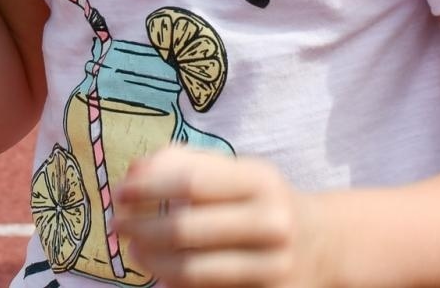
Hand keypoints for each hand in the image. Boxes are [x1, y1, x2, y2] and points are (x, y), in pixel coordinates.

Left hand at [116, 147, 331, 287]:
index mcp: (261, 181)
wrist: (322, 245)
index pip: (190, 182)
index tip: (119, 192)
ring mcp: (273, 267)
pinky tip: (162, 272)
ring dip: (150, 262)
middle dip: (140, 228)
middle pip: (185, 229)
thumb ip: (184, 163)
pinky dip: (175, 284)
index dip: (147, 188)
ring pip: (191, 272)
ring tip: (134, 252)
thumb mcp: (235, 171)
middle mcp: (272, 223)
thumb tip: (134, 173)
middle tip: (117, 226)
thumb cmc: (262, 201)